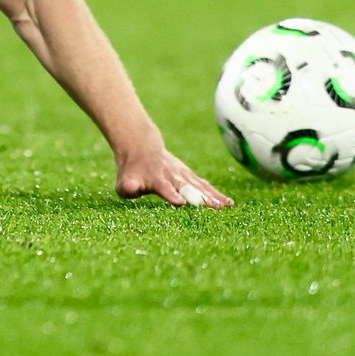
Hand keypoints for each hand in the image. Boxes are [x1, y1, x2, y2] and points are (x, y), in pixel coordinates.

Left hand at [116, 143, 232, 207]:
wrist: (141, 147)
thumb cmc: (132, 172)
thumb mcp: (125, 181)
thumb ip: (128, 188)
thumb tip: (132, 189)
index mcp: (156, 180)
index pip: (165, 188)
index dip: (171, 195)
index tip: (180, 202)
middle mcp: (173, 177)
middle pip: (189, 188)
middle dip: (201, 198)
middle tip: (215, 208)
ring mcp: (183, 175)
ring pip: (200, 187)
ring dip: (213, 197)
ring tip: (226, 207)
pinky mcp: (190, 177)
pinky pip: (205, 186)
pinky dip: (216, 194)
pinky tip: (229, 203)